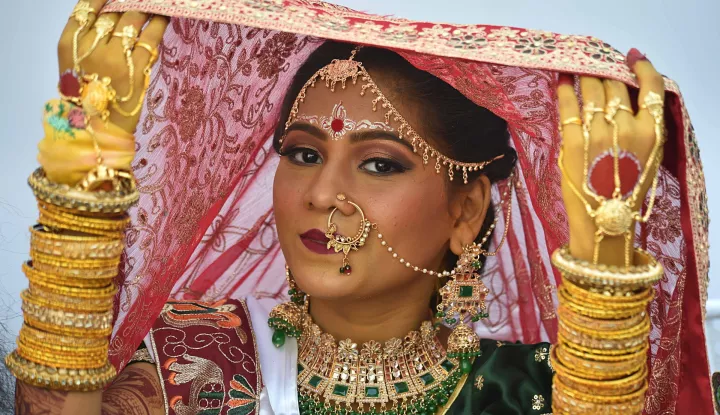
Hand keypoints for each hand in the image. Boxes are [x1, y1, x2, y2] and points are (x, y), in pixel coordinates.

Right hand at [58, 0, 168, 132]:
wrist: (98, 130)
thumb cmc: (88, 97)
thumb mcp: (76, 66)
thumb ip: (88, 41)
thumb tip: (111, 14)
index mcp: (69, 45)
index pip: (86, 8)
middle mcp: (90, 47)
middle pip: (112, 12)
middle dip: (128, 3)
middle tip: (140, 2)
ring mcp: (114, 57)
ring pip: (132, 19)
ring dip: (146, 8)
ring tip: (156, 5)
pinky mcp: (136, 69)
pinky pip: (150, 38)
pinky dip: (159, 24)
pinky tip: (164, 18)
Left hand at [557, 49, 665, 265]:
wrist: (603, 224)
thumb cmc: (625, 192)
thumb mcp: (647, 157)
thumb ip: (642, 127)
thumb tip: (629, 97)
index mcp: (653, 133)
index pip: (652, 88)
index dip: (642, 68)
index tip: (631, 57)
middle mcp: (628, 128)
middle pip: (616, 86)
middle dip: (605, 72)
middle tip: (594, 65)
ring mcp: (599, 133)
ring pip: (593, 90)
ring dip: (584, 75)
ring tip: (577, 69)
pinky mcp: (574, 141)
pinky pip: (569, 106)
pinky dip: (565, 89)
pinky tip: (562, 81)